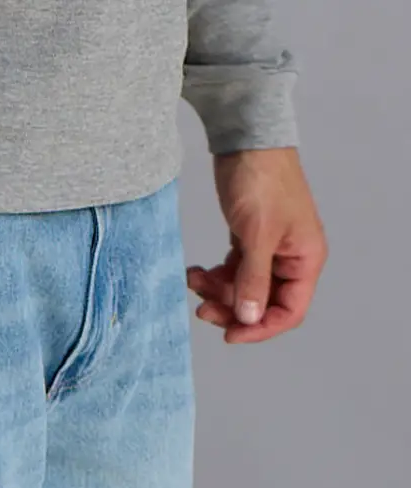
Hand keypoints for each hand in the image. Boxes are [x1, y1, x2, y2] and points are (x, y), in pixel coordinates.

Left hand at [187, 148, 326, 343]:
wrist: (245, 141)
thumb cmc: (261, 181)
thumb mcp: (257, 235)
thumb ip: (253, 279)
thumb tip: (249, 318)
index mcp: (305, 260)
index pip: (289, 312)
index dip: (260, 329)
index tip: (229, 334)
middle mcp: (290, 259)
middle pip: (262, 305)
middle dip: (231, 309)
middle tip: (200, 309)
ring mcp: (268, 251)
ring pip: (242, 290)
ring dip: (216, 292)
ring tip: (193, 279)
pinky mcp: (248, 242)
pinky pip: (231, 273)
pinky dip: (214, 276)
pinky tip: (195, 272)